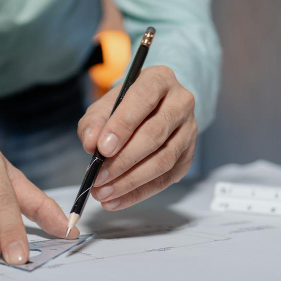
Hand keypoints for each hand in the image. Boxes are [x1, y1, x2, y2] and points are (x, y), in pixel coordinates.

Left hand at [76, 65, 196, 209]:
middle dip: (123, 160)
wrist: (153, 108)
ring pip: (163, 160)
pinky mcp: (188, 155)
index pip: (143, 98)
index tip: (102, 148)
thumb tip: (91, 144)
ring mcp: (189, 130)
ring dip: (130, 181)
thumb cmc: (126, 105)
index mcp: (160, 79)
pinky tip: (116, 200)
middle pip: (155, 134)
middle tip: (98, 178)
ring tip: (103, 193)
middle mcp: (181, 102)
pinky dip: (139, 193)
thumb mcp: (105, 106)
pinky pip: (166, 179)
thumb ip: (94, 122)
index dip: (123, 125)